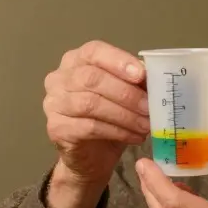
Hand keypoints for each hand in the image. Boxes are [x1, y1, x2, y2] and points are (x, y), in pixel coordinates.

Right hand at [43, 40, 149, 207]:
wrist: (91, 156)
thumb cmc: (109, 117)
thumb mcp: (125, 95)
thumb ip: (135, 82)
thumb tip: (153, 77)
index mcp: (76, 60)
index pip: (94, 51)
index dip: (118, 61)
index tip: (141, 75)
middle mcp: (59, 78)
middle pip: (92, 78)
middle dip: (126, 93)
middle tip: (150, 107)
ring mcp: (54, 103)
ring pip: (91, 104)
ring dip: (124, 115)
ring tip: (146, 125)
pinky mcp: (56, 128)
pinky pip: (90, 127)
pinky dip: (117, 131)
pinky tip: (135, 137)